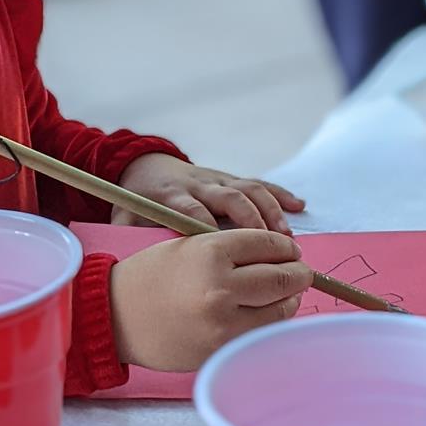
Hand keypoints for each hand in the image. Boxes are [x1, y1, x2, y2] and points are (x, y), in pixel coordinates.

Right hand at [111, 229, 312, 372]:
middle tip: (301, 272)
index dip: (286, 248)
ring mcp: (224, 321)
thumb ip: (231, 249)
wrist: (115, 315)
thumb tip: (279, 256)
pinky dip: (271, 321)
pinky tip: (267, 314)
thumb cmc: (150, 276)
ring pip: (279, 308)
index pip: (268, 244)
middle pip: (282, 277)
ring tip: (286, 294)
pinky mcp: (222, 347)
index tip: (291, 251)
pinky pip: (262, 332)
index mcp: (211, 251)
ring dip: (289, 300)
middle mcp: (221, 285)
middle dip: (298, 273)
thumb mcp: (188, 246)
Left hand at [116, 154, 305, 234]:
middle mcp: (198, 185)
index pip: (193, 211)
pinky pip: (258, 182)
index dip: (210, 228)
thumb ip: (131, 233)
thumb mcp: (125, 216)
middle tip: (271, 249)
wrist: (145, 167)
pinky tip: (299, 206)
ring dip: (270, 211)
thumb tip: (138, 258)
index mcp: (172, 197)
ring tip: (287, 238)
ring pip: (249, 189)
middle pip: (230, 198)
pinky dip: (279, 193)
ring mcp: (217, 179)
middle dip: (252, 221)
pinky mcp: (229, 177)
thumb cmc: (138, 201)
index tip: (226, 252)